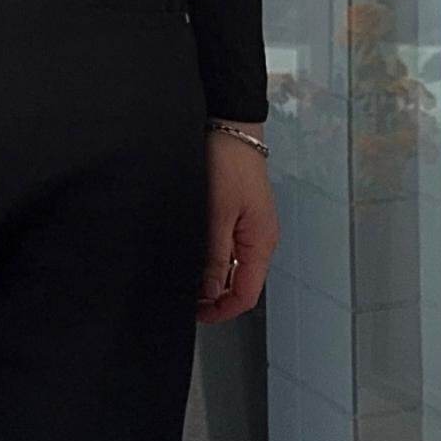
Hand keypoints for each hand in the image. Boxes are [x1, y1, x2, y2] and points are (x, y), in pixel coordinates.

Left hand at [196, 126, 277, 323]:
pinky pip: (225, 249)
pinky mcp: (237, 216)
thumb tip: (212, 292)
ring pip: (230, 268)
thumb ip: (215, 256)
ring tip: (181, 274)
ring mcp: (248, 228)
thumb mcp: (217, 215)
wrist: (229, 127)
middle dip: (212, 296)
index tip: (193, 313)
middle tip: (180, 294)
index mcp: (260, 243)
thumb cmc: (228, 164)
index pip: (246, 295)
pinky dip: (208, 257)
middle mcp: (258, 240)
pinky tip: (189, 253)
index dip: (221, 310)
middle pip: (238, 284)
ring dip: (208, 277)